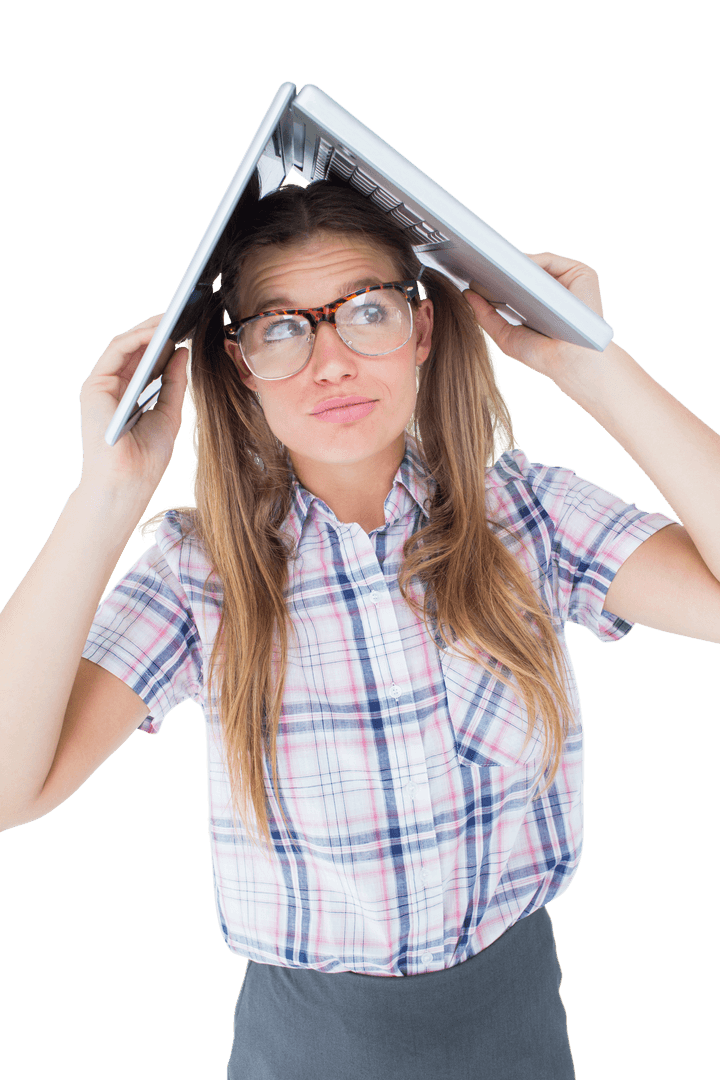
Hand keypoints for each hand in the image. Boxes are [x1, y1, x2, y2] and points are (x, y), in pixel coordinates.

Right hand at [78, 314, 188, 496]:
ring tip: (172, 318)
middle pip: (135, 351)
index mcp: (128, 396)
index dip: (165, 344)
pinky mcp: (94, 385)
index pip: (146, 362)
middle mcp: (112, 388)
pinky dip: (136, 339)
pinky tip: (157, 332)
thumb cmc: (147, 457)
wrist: (128, 481)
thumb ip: (174, 381)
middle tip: (182, 315)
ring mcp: (101, 386)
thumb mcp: (169, 412)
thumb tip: (182, 350)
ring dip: (148, 330)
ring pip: (124, 347)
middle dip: (157, 332)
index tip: (187, 329)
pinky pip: (116, 352)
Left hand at [463, 252, 605, 382]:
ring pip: (536, 263)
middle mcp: (554, 288)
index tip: (472, 275)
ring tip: (490, 265)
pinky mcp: (580, 273)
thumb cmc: (541, 354)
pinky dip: (529, 262)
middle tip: (475, 264)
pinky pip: (550, 261)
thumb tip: (467, 293)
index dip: (494, 278)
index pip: (514, 281)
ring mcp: (567, 279)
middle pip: (524, 270)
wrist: (569, 361)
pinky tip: (513, 269)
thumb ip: (486, 315)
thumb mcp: (505, 334)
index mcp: (538, 301)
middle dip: (500, 267)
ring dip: (512, 263)